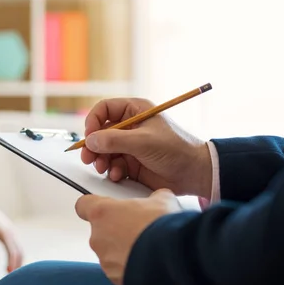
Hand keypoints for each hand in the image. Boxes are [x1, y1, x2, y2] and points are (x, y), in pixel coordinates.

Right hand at [0, 194, 22, 272]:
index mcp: (8, 232)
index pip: (17, 249)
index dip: (16, 261)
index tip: (11, 272)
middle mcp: (11, 232)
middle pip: (20, 252)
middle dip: (17, 265)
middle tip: (13, 277)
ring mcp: (8, 232)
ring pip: (17, 252)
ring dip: (15, 265)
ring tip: (11, 275)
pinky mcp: (3, 233)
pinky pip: (10, 250)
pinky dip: (11, 260)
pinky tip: (8, 269)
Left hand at [75, 189, 181, 284]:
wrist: (172, 256)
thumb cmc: (161, 227)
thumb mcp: (162, 201)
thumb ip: (152, 198)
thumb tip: (159, 199)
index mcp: (102, 212)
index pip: (83, 205)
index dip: (94, 205)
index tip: (104, 207)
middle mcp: (98, 236)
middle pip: (100, 229)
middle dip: (116, 229)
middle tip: (137, 228)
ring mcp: (104, 258)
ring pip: (109, 250)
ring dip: (123, 248)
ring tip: (146, 245)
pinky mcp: (114, 276)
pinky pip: (119, 268)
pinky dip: (130, 264)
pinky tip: (147, 259)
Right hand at [81, 98, 212, 196]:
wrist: (195, 174)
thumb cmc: (176, 150)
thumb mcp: (143, 141)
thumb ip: (114, 140)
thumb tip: (90, 141)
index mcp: (135, 111)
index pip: (104, 109)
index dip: (93, 121)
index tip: (89, 136)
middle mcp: (130, 126)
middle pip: (100, 132)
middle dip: (93, 145)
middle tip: (88, 157)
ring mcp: (130, 145)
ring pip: (104, 150)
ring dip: (100, 160)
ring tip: (103, 168)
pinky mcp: (131, 162)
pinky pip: (112, 164)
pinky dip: (111, 170)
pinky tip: (118, 174)